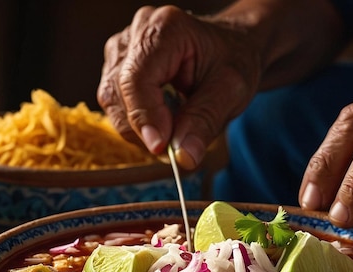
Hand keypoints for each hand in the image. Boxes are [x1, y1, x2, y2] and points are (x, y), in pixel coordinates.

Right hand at [97, 1, 343, 169]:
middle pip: (117, 92)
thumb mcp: (232, 90)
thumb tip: (178, 161)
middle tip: (172, 149)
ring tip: (170, 134)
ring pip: (111, 99)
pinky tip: (161, 122)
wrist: (240, 46)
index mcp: (162, 29)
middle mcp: (135, 32)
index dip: (145, 119)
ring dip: (137, 126)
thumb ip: (202, 123)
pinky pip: (115, 99)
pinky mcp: (121, 63)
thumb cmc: (240, 61)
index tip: (163, 151)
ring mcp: (123, 46)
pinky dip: (135, 120)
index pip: (136, 80)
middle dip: (142, 128)